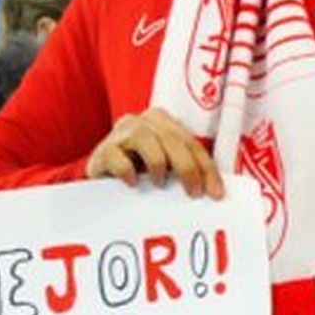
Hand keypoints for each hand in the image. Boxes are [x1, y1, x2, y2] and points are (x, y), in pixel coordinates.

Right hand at [85, 108, 223, 198]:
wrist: (99, 178)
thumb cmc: (134, 171)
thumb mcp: (163, 166)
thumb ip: (182, 168)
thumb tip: (211, 189)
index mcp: (161, 121)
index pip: (191, 143)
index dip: (206, 168)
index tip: (215, 192)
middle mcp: (142, 121)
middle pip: (174, 141)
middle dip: (189, 169)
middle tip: (193, 193)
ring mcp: (121, 132)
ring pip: (150, 143)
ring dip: (159, 166)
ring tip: (158, 183)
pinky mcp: (104, 150)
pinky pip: (121, 160)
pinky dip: (130, 173)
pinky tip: (132, 184)